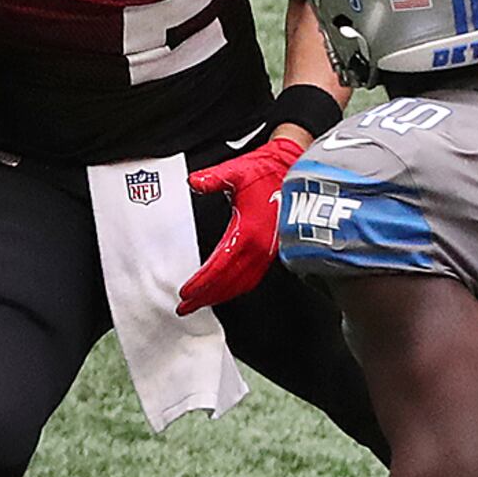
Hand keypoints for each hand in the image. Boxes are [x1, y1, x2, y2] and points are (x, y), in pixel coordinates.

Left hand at [178, 133, 307, 313]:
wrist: (292, 169)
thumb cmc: (266, 171)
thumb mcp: (237, 171)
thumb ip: (214, 178)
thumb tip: (195, 181)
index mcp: (248, 231)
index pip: (219, 266)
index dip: (201, 282)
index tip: (185, 292)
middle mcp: (259, 247)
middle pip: (228, 283)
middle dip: (205, 297)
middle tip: (185, 307)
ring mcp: (267, 252)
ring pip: (241, 285)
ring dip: (220, 296)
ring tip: (200, 303)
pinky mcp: (271, 252)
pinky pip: (251, 279)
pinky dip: (235, 289)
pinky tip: (224, 291)